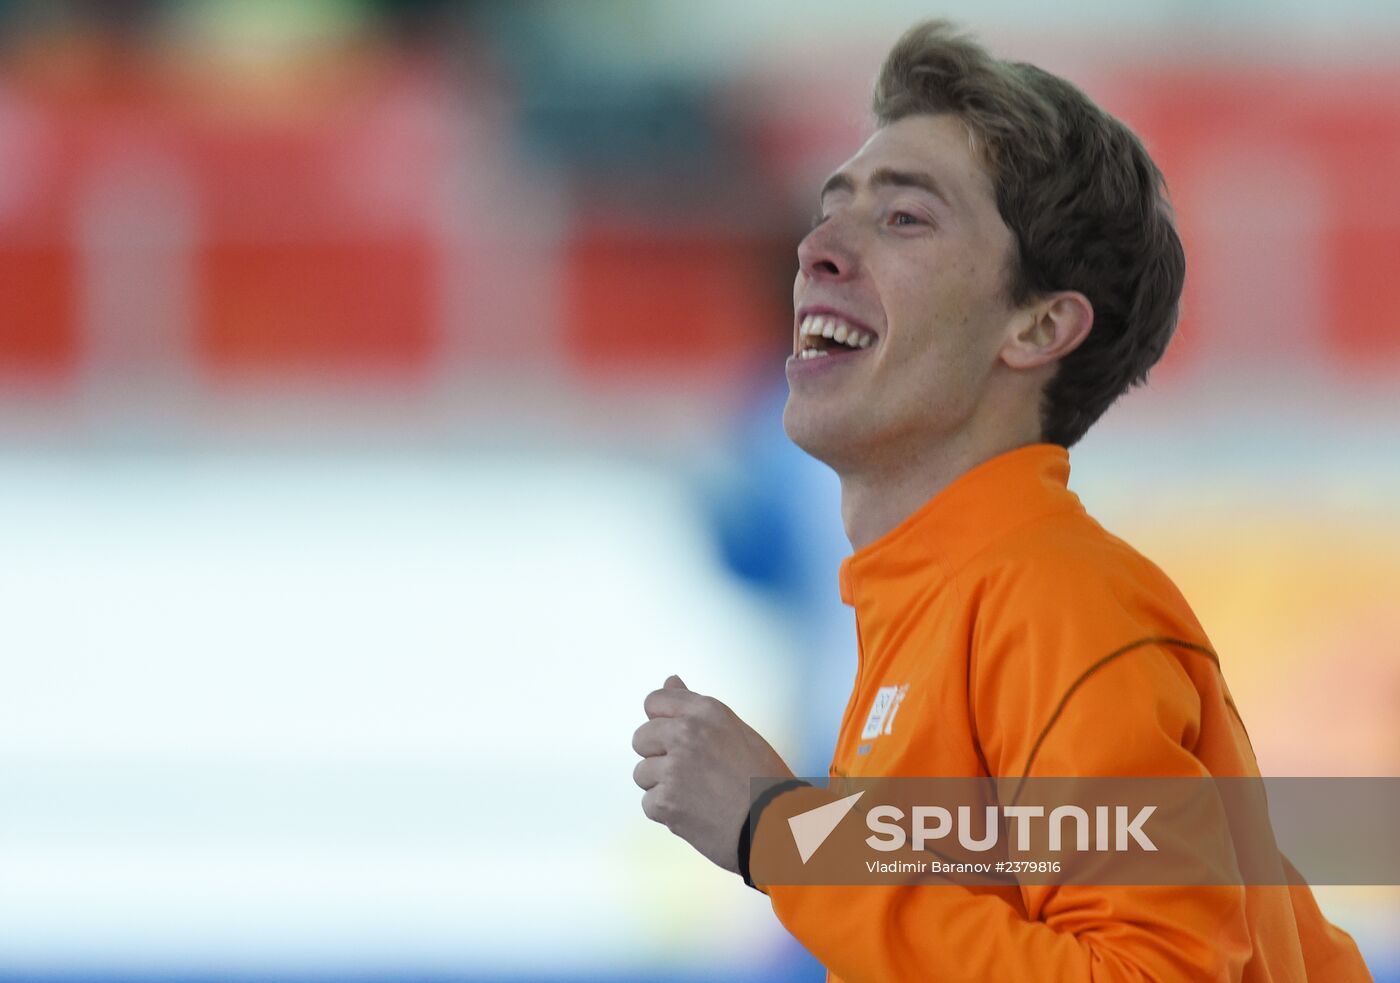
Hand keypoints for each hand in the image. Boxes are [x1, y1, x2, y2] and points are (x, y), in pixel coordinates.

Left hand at [632, 675, 793, 872]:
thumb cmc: (762, 779)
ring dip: (662, 786)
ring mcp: (674, 768)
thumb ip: (695, 707)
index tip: (674, 738)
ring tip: (696, 794)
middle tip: (690, 772)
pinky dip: (667, 812)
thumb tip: (670, 680)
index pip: (654, 701)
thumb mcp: (734, 730)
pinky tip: (695, 812)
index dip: (661, 721)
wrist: (777, 826)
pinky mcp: (666, 802)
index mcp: (707, 711)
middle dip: (658, 756)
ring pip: (642, 773)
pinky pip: (649, 803)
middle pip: (641, 737)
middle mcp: (687, 733)